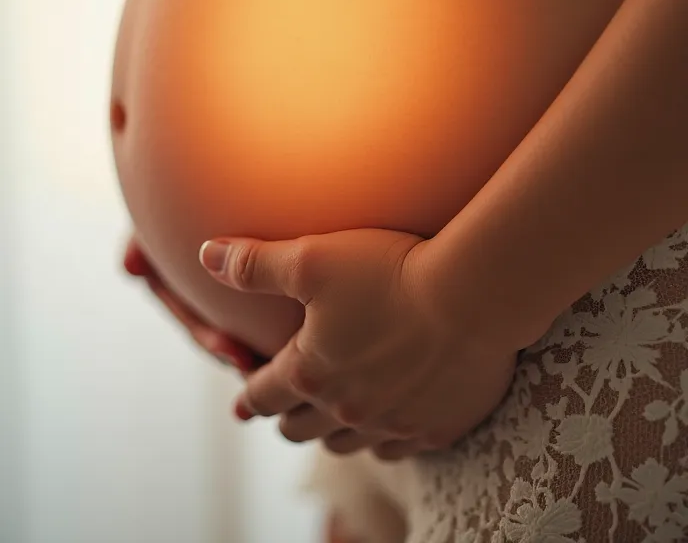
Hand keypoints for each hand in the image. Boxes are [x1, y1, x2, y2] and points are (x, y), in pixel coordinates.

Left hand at [123, 232, 425, 459]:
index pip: (266, 393)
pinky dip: (384, 440)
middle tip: (284, 412)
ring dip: (331, 433)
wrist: (472, 297)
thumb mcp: (310, 259)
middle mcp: (347, 409)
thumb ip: (254, 263)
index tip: (240, 407)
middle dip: (288, 418)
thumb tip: (205, 255)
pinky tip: (387, 428)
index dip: (249, 397)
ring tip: (330, 424)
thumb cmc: (389, 272)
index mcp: (311, 371)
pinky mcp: (438, 427)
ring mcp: (393, 424)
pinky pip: (399, 448)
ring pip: (348, 443)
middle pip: (303, 427)